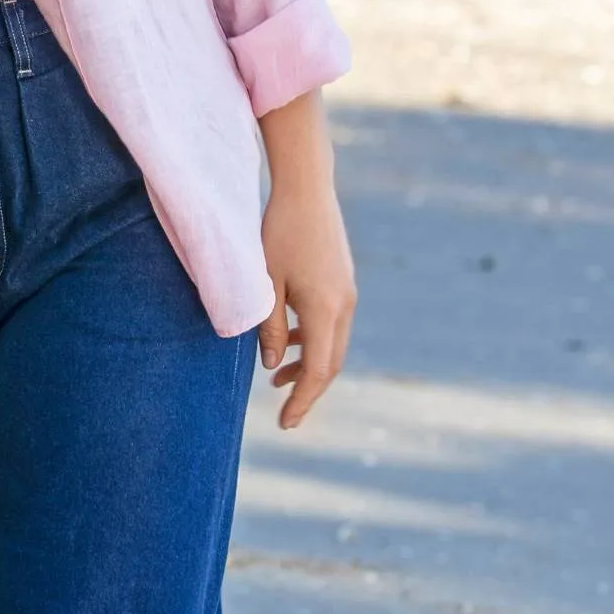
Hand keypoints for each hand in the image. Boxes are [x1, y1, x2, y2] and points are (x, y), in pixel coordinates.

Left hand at [258, 170, 356, 430]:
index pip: (319, 370)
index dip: (303, 401)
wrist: (307, 189)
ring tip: (276, 377)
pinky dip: (313, 341)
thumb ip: (269, 328)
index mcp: (326, 310)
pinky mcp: (343, 282)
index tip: (285, 423)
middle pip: (331, 363)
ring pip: (333, 343)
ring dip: (309, 365)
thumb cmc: (279, 233)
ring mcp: (347, 293)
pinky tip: (289, 340)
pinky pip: (332, 323)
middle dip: (308, 390)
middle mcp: (344, 305)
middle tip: (284, 412)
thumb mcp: (266, 284)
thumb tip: (273, 365)